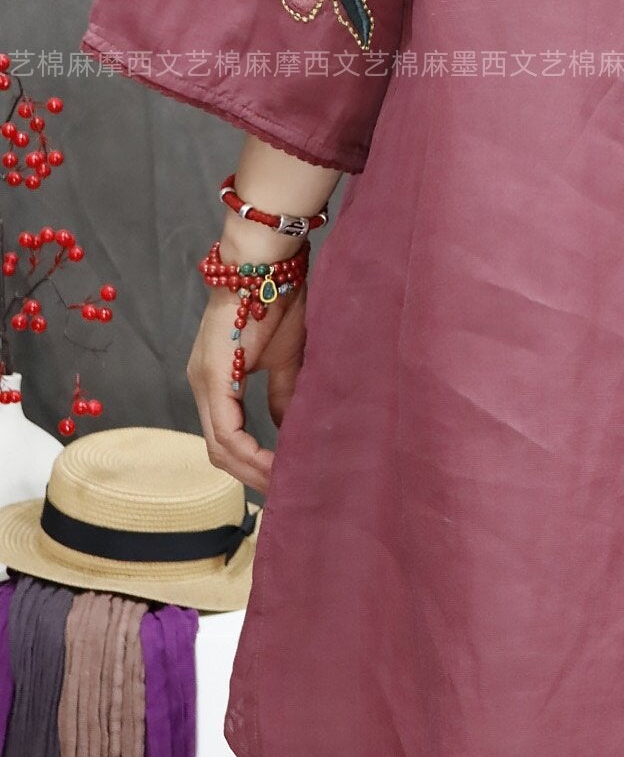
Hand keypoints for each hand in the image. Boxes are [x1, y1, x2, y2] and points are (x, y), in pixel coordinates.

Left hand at [187, 267, 307, 493]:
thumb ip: (283, 396)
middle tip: (285, 490)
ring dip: (252, 469)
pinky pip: (226, 431)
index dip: (253, 463)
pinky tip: (275, 461)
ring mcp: (204, 383)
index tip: (284, 476)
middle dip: (253, 475)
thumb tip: (288, 429)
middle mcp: (202, 386)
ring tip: (284, 480)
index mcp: (216, 382)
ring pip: (220, 448)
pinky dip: (250, 452)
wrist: (265, 267)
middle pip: (219, 452)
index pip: (227, 438)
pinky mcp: (212, 378)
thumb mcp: (285, 360)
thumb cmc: (277, 302)